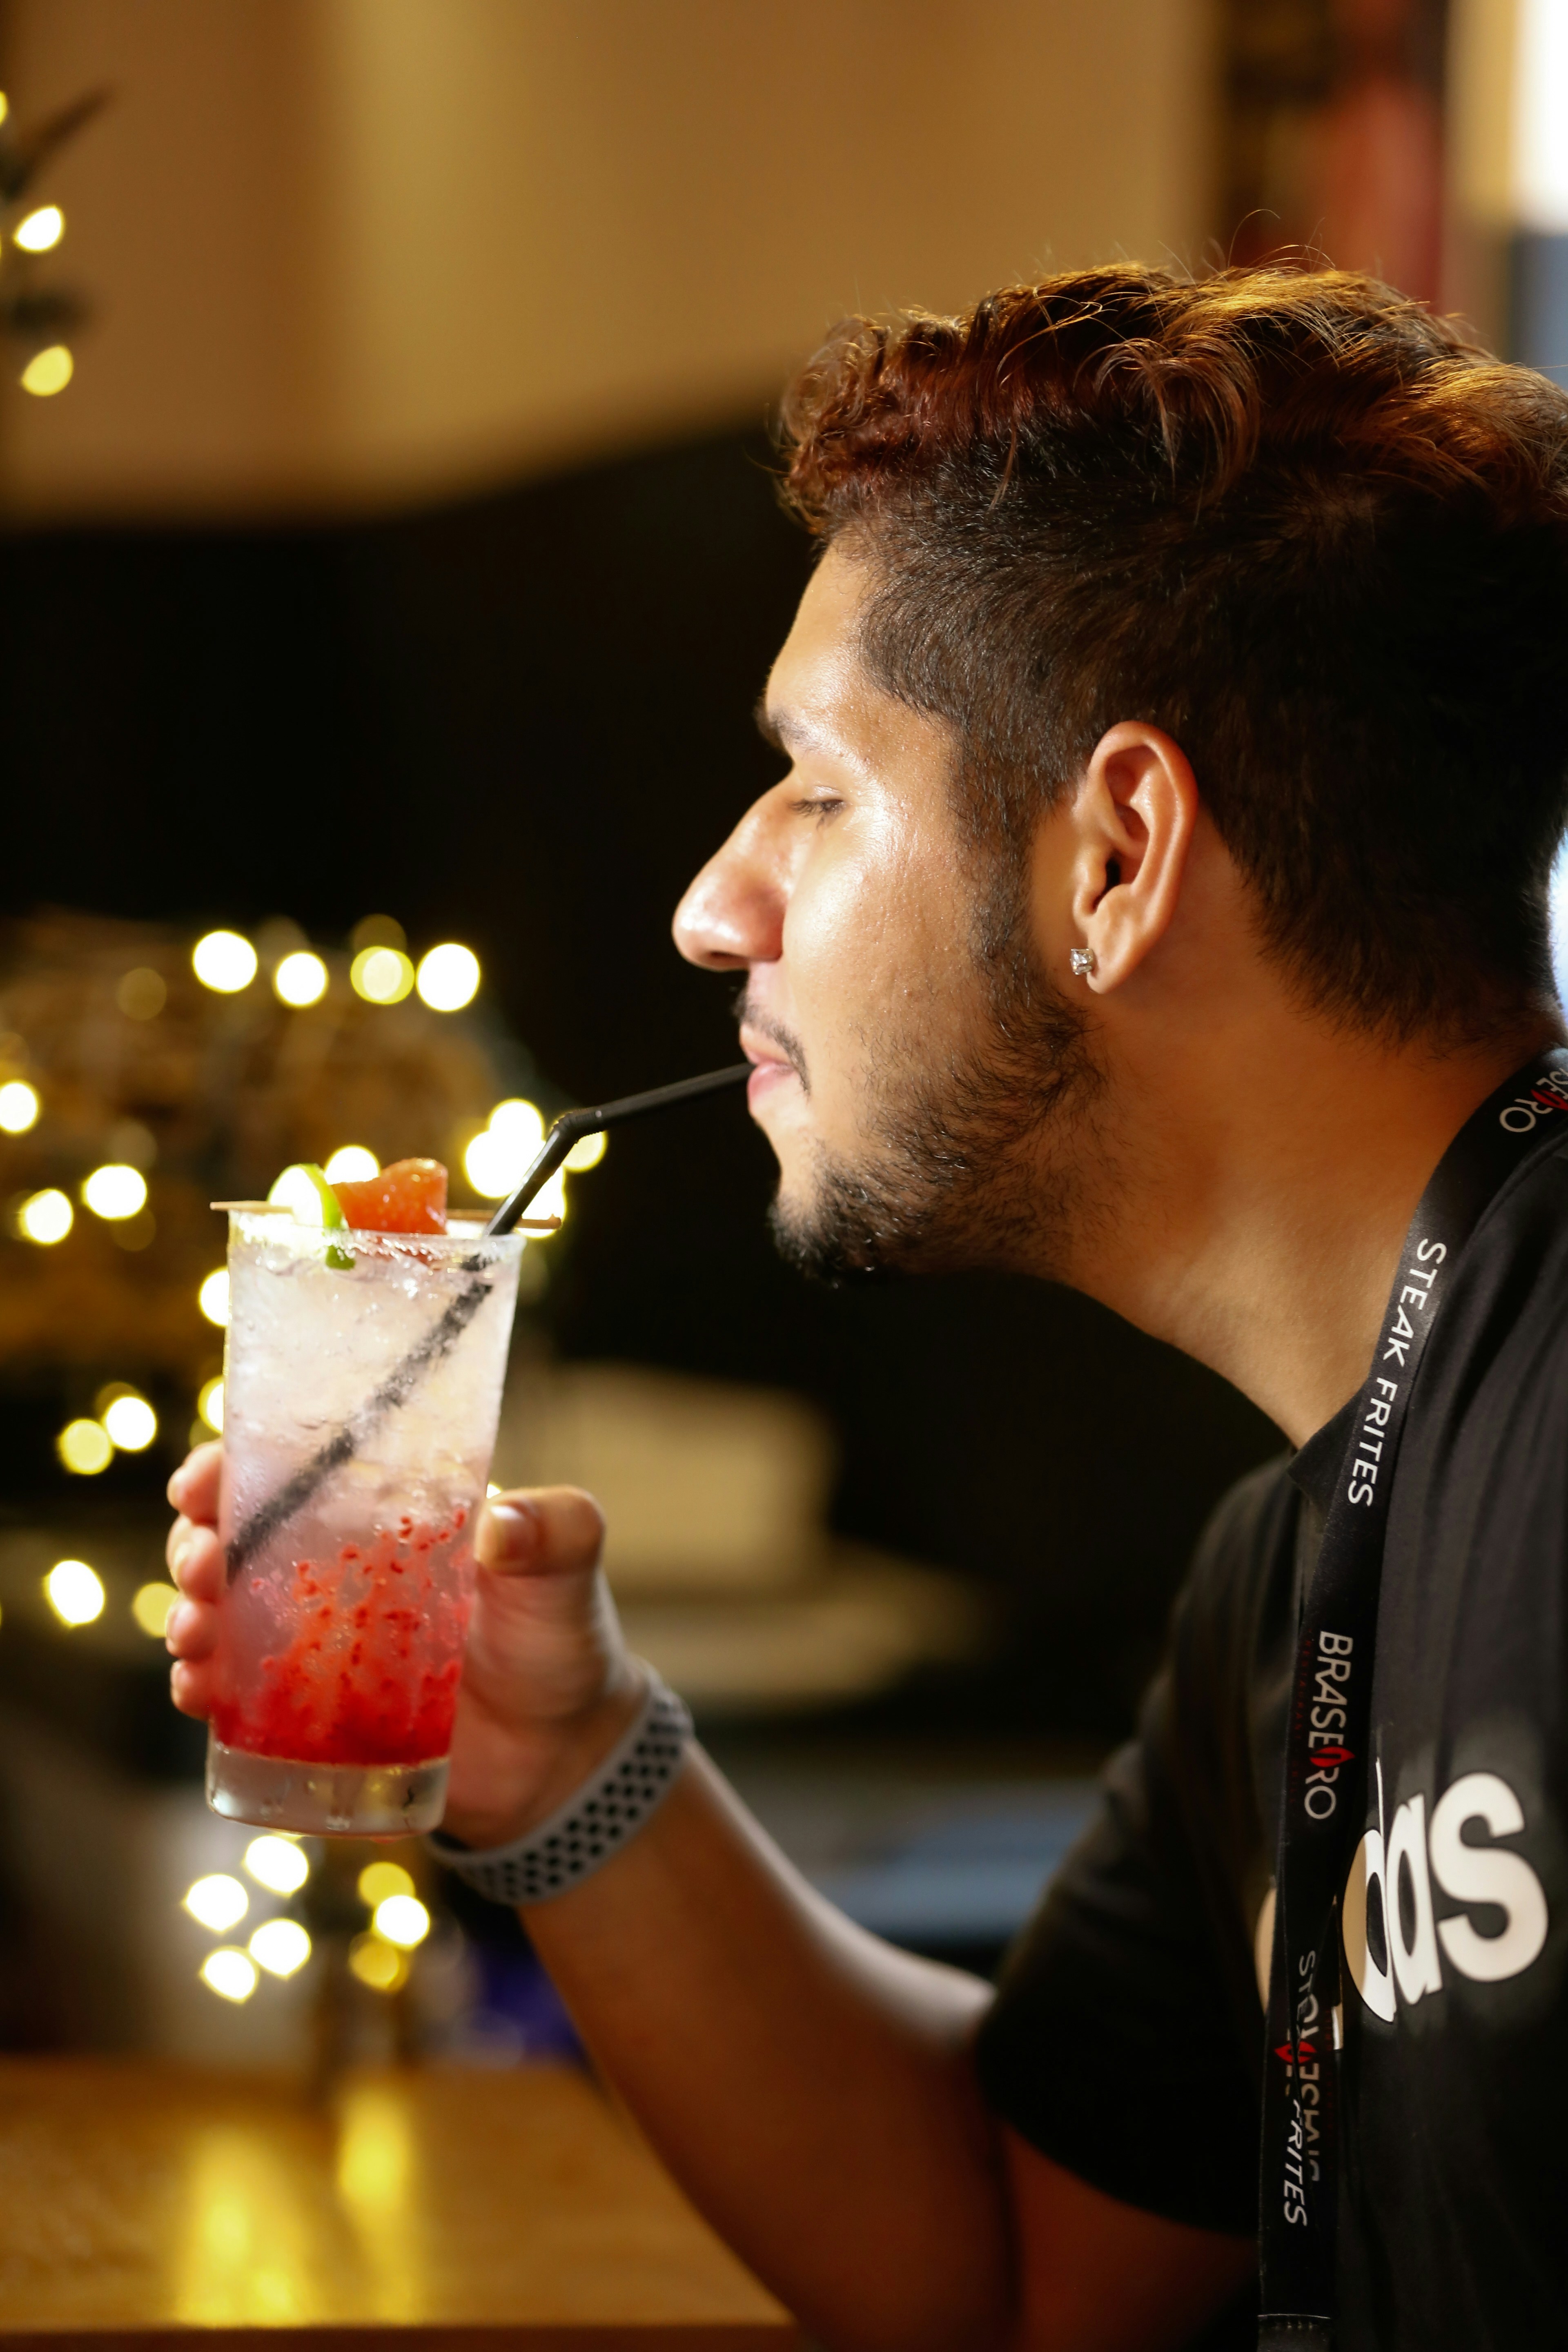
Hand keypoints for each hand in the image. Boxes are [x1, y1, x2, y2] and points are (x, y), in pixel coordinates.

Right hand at [164, 1444, 643, 1847]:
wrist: (563, 1752)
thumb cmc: (561, 1638)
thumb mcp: (569, 1569)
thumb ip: (558, 1531)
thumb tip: (503, 1525)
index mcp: (379, 1516)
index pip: (288, 1473)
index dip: (229, 1469)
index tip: (199, 1483)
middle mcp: (332, 1572)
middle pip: (233, 1541)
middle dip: (196, 1546)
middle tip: (202, 1566)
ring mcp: (313, 1645)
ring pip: (219, 1618)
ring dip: (189, 1618)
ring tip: (194, 1633)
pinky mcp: (308, 1716)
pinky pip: (235, 1699)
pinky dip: (204, 1691)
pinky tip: (199, 1692)